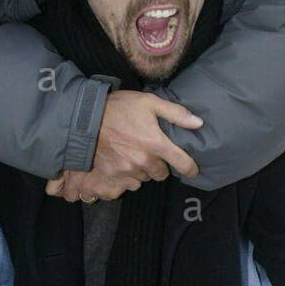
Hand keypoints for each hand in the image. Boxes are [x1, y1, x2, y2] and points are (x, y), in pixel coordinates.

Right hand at [46, 91, 202, 202]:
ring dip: (144, 170)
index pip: (182, 163)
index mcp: (156, 143)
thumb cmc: (119, 108)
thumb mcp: (149, 102)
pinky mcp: (114, 176)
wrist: (86, 120)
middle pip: (162, 174)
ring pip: (145, 178)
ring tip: (135, 155)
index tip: (193, 171)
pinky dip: (130, 176)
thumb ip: (176, 113)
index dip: (191, 169)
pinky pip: (130, 183)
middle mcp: (145, 161)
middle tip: (151, 152)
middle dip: (160, 165)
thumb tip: (199, 123)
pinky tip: (124, 162)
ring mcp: (129, 171)